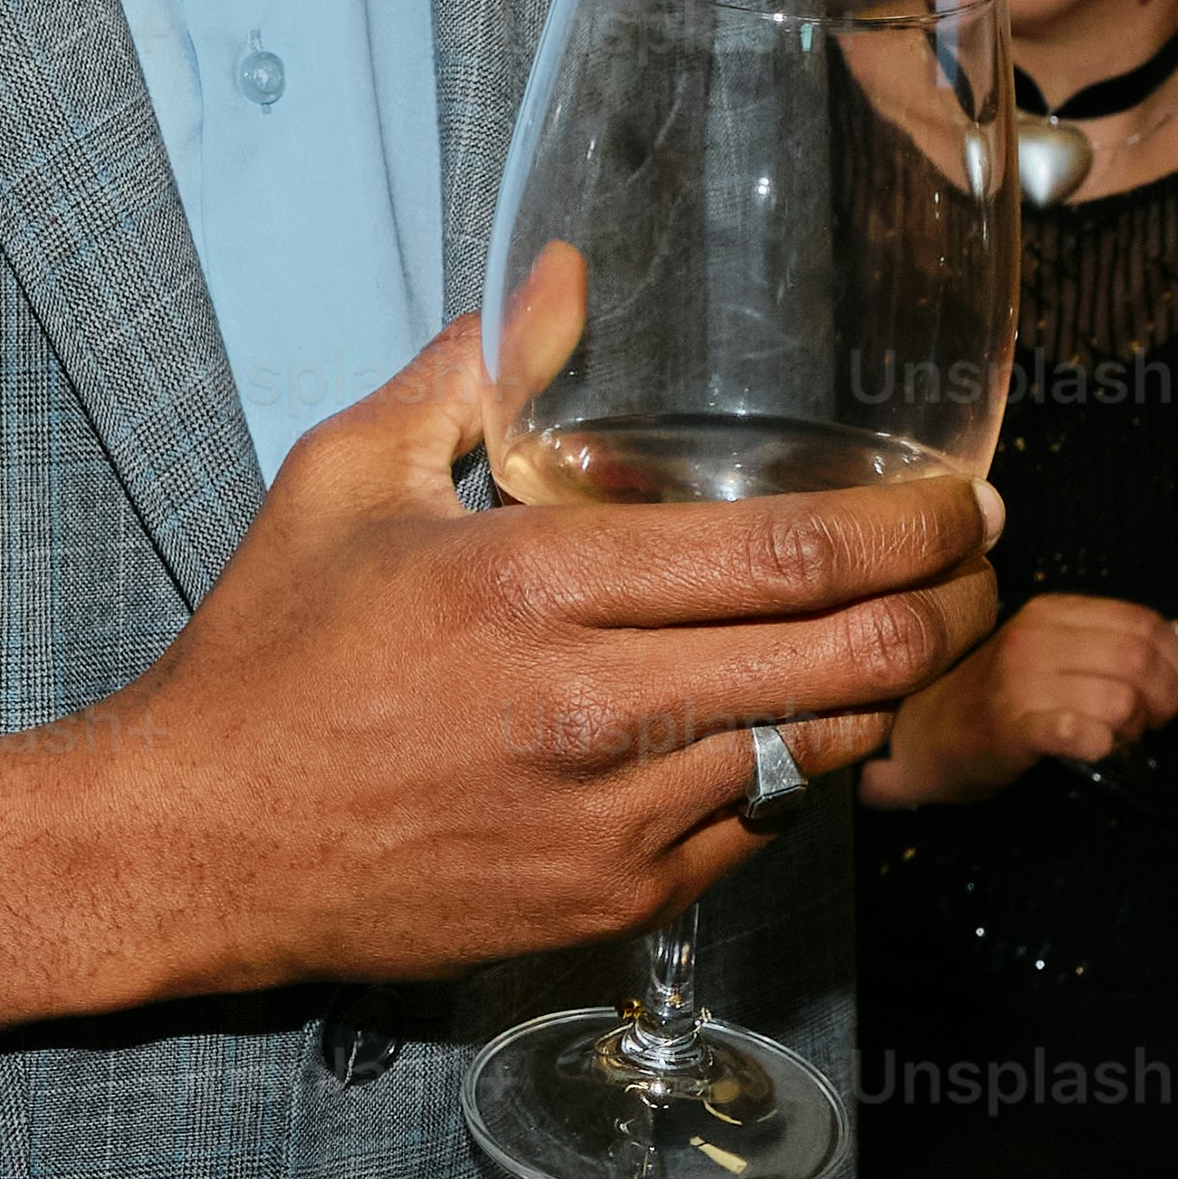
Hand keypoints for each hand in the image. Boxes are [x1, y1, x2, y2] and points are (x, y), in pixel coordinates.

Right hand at [0, 305, 1004, 1023]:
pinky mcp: (607, 904)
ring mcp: (608, 821)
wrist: (198, 843)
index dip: (911, 528)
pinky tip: (779, 728)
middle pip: (844, 658)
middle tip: (979, 569)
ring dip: (877, 695)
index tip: (964, 502)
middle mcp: (589, 709)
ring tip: (897, 642)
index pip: (789, 553)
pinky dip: (788, 778)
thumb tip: (559, 274)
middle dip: (946, 608)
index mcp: (534, 584)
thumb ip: (474, 372)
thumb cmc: (268, 657)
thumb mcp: (348, 477)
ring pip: (817, 754)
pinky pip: (755, 835)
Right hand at [860, 586, 1177, 805]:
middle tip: (1155, 723)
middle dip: (1167, 697)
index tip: (1175, 689)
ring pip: (1120, 698)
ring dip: (1135, 729)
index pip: (1142, 620)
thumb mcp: (1046, 651)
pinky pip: (1080, 732)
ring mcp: (1019, 682)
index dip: (1177, 659)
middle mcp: (1034, 638)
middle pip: (1137, 657)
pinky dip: (1101, 745)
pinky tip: (1093, 751)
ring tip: (1118, 739)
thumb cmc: (994, 698)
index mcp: (1049, 612)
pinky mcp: (1011, 729)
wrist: (921, 737)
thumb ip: (1105, 642)